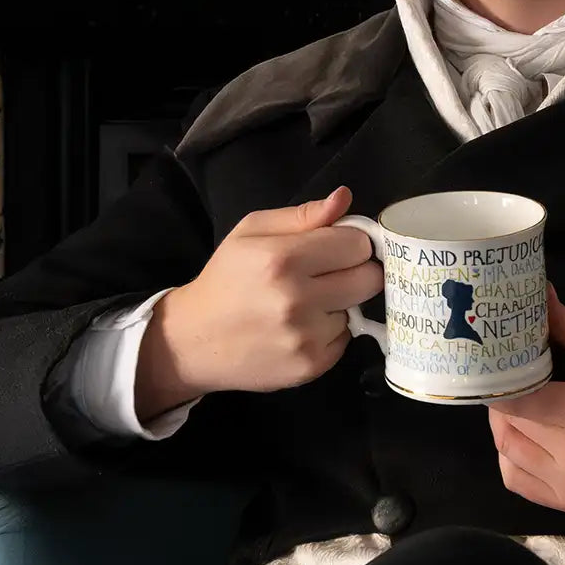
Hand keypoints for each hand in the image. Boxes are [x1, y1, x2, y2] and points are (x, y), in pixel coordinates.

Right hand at [136, 186, 381, 418]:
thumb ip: (303, 215)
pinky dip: (329, 332)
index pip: (358, 244)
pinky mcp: (311, 367)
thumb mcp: (252, 231)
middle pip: (370, 278)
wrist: (194, 340)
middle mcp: (297, 300)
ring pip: (357, 309)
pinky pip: (345, 339)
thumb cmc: (227, 278)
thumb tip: (345, 198)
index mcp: (283, 259)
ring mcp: (306, 338)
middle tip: (329, 273)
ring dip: (339, 303)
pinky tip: (301, 327)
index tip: (336, 247)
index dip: (350, 242)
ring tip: (306, 302)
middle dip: (356, 271)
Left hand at [488, 288, 564, 517]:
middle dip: (503, 396)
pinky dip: (511, 457)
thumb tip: (538, 295)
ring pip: (506, 453)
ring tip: (522, 402)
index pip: (515, 399)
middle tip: (511, 373)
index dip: (497, 377)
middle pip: (508, 424)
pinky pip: (519, 481)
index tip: (495, 357)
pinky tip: (528, 435)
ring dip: (505, 425)